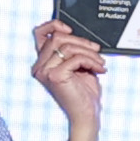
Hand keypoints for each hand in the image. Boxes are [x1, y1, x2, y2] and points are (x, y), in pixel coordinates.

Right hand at [29, 18, 106, 140]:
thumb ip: (72, 50)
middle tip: (96, 51)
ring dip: (89, 53)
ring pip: (67, 46)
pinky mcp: (55, 77)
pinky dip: (91, 61)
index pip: (39, 34)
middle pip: (57, 37)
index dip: (53, 25)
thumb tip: (76, 34)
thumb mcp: (78, 66)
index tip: (70, 29)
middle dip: (81, 41)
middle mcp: (40, 67)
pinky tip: (99, 69)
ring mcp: (45, 72)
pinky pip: (75, 58)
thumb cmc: (83, 94)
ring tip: (99, 63)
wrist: (87, 115)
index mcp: (43, 63)